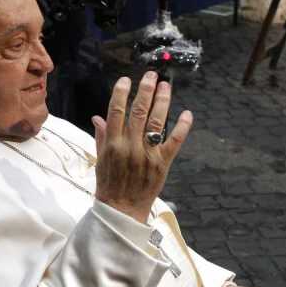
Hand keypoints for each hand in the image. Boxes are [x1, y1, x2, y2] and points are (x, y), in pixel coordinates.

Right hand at [92, 71, 192, 223]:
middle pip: (138, 111)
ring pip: (156, 121)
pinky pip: (174, 141)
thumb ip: (101, 137)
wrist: (122, 211)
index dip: (122, 93)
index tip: (126, 80)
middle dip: (145, 90)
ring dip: (162, 101)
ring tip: (165, 86)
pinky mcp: (162, 163)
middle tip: (151, 75)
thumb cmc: (109, 186)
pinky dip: (182, 127)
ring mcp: (147, 154)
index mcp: (112, 144)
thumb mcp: (100, 160)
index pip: (116, 111)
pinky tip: (187, 114)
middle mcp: (130, 146)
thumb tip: (98, 117)